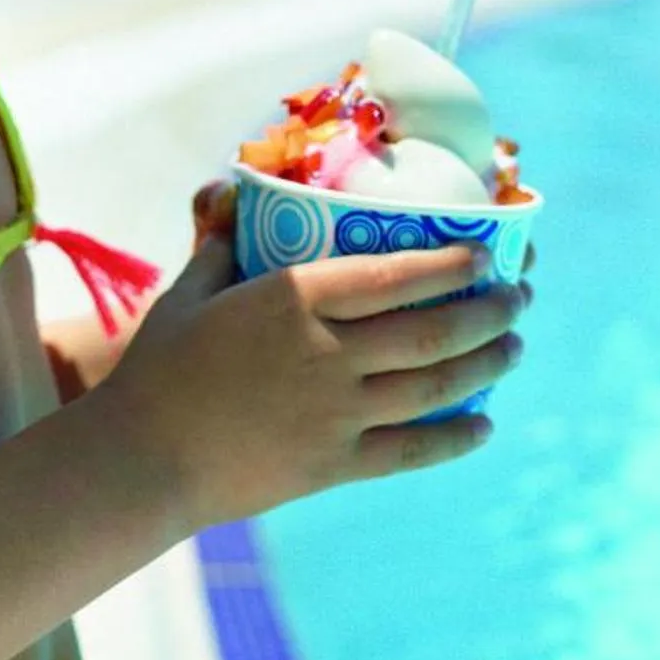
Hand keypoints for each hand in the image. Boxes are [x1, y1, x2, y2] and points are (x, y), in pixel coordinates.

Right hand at [95, 176, 531, 527]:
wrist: (141, 459)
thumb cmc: (158, 369)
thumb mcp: (187, 292)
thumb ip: (220, 244)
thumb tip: (234, 194)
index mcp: (293, 300)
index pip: (394, 274)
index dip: (450, 265)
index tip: (484, 255)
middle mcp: (326, 353)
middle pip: (431, 332)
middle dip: (489, 313)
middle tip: (519, 298)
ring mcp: (335, 413)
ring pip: (434, 387)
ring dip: (486, 365)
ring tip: (514, 348)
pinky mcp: (333, 466)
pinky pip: (411, 450)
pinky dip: (455, 437)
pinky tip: (483, 424)